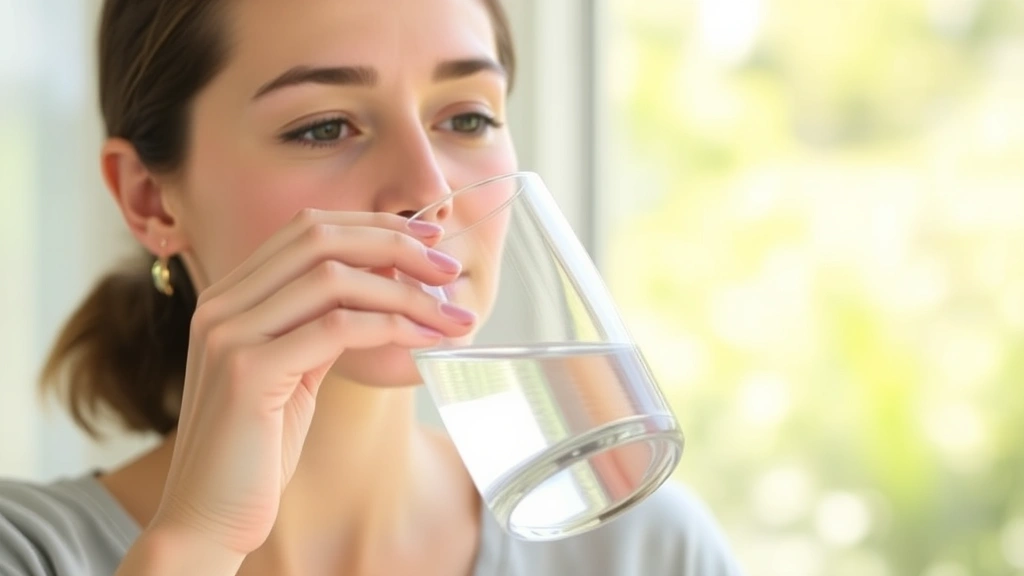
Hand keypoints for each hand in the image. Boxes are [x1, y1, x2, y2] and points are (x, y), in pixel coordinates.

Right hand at [145, 209, 472, 555]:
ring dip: (405, 292)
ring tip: (450, 316)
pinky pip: (335, 329)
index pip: (308, 230)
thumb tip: (384, 285)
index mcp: (230, 296)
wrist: (207, 516)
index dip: (373, 226)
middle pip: (321, 239)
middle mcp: (222, 304)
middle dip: (395, 244)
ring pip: (334, 280)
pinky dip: (390, 327)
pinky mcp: (246, 371)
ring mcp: (229, 334)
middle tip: (448, 269)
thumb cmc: (257, 449)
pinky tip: (424, 341)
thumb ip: (321, 323)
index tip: (428, 239)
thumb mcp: (292, 370)